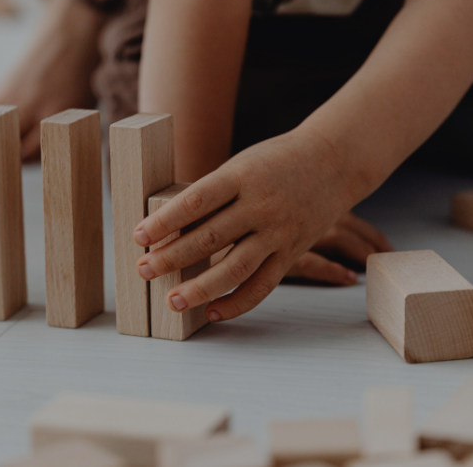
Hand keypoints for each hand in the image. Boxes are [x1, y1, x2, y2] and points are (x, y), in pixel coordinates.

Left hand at [133, 128, 390, 320]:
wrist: (333, 161)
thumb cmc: (276, 161)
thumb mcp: (242, 164)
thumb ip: (212, 194)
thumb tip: (170, 227)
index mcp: (242, 176)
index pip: (196, 201)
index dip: (165, 221)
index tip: (138, 236)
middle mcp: (261, 205)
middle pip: (210, 238)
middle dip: (172, 257)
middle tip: (143, 270)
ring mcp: (279, 231)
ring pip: (235, 268)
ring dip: (201, 288)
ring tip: (172, 301)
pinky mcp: (292, 252)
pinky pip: (262, 285)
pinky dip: (236, 302)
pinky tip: (212, 312)